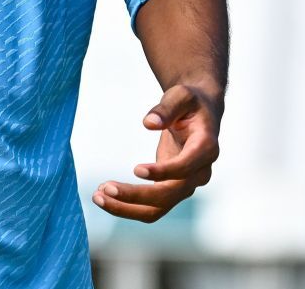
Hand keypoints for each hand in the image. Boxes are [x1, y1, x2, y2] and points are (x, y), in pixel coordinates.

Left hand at [92, 83, 221, 221]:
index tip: (136, 169)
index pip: (186, 168)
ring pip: (157, 208)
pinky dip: (127, 205)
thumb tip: (149, 123)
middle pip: (169, 195)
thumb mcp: (181, 96)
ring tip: (98, 196)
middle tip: (106, 188)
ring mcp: (186, 184)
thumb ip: (167, 109)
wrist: (199, 113)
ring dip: (126, 207)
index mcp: (206, 148)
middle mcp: (200, 173)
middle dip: (136, 195)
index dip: (163, 172)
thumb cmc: (190, 102)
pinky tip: (106, 195)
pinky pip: (150, 206)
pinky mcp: (171, 189)